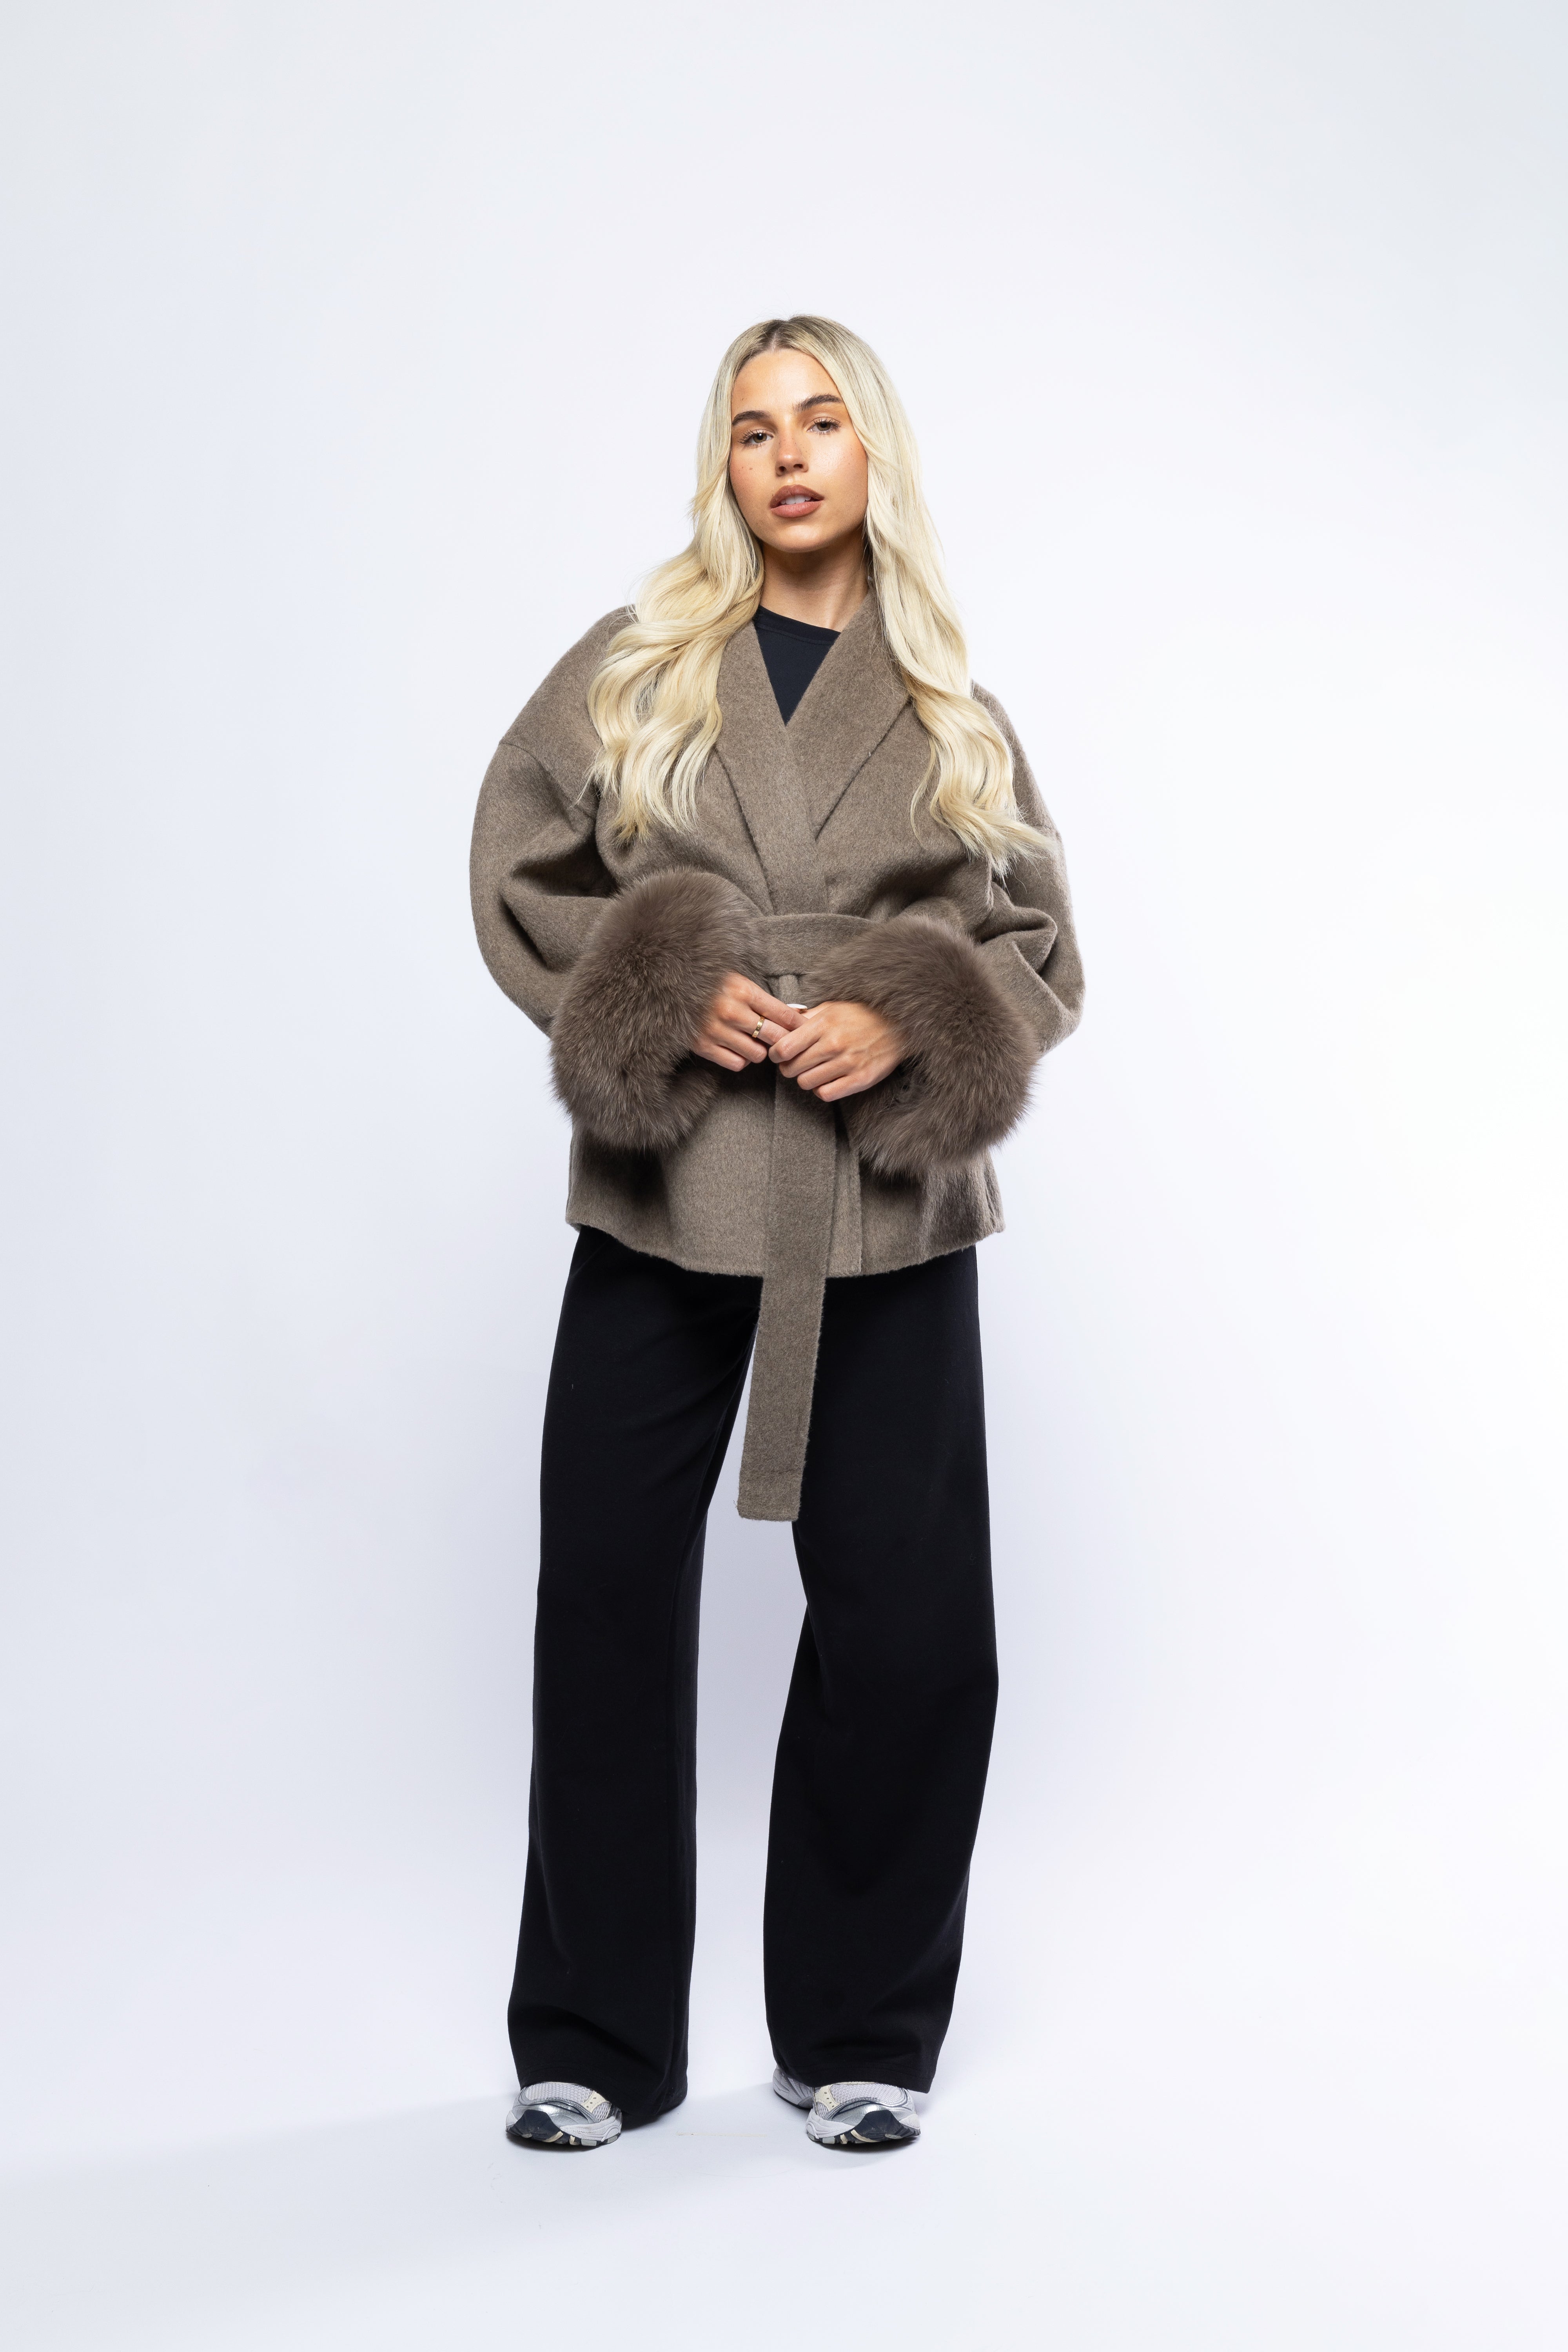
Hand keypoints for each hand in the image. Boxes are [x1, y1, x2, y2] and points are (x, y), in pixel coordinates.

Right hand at [693, 974, 803, 1070]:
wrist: (670, 987)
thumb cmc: (709, 983)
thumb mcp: (737, 981)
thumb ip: (762, 999)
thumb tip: (796, 1015)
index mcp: (743, 990)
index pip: (783, 1014)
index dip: (798, 1025)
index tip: (806, 1031)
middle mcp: (731, 1011)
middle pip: (774, 1037)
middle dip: (783, 1041)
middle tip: (783, 1042)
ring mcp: (717, 1030)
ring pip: (757, 1055)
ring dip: (759, 1051)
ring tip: (753, 1042)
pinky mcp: (704, 1045)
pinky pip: (737, 1064)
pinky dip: (741, 1060)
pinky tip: (737, 1049)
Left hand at [769, 1000, 904, 1101]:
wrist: (900, 1025)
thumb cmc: (863, 1015)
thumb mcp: (833, 1007)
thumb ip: (807, 1016)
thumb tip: (782, 1021)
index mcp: (824, 1024)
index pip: (783, 1048)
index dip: (776, 1054)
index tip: (779, 1054)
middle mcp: (834, 1044)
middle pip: (791, 1068)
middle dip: (789, 1067)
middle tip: (796, 1064)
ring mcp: (848, 1063)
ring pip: (806, 1083)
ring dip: (805, 1079)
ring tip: (813, 1071)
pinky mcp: (860, 1079)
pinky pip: (826, 1094)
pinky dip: (822, 1089)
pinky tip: (827, 1080)